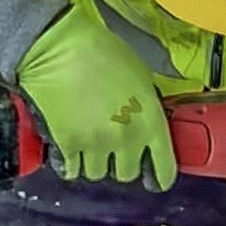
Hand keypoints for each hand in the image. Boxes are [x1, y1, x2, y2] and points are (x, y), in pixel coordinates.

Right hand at [17, 0, 178, 189]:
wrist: (60, 47)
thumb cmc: (101, 52)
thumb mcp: (141, 78)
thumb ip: (147, 109)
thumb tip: (146, 124)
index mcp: (151, 122)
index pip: (164, 169)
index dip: (160, 176)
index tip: (156, 178)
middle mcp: (127, 139)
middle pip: (127, 174)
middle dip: (121, 163)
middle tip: (113, 148)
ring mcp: (96, 145)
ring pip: (97, 173)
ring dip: (94, 162)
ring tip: (88, 143)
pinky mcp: (68, 146)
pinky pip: (70, 169)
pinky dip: (69, 163)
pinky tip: (68, 148)